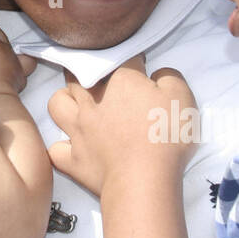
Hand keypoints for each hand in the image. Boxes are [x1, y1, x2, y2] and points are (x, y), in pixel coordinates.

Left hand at [47, 53, 196, 197]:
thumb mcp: (182, 97)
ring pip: (57, 103)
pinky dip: (63, 148)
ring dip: (65, 100)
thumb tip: (158, 73)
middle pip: (78, 74)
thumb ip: (169, 76)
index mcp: (120, 80)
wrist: (144, 180)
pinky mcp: (74, 158)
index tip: (141, 66)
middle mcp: (92, 100)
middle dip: (88, 71)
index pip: (122, 57)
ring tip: (79, 106)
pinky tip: (73, 148)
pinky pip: (57, 149)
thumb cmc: (164, 136)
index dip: (133, 59)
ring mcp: (79, 129)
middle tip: (103, 79)